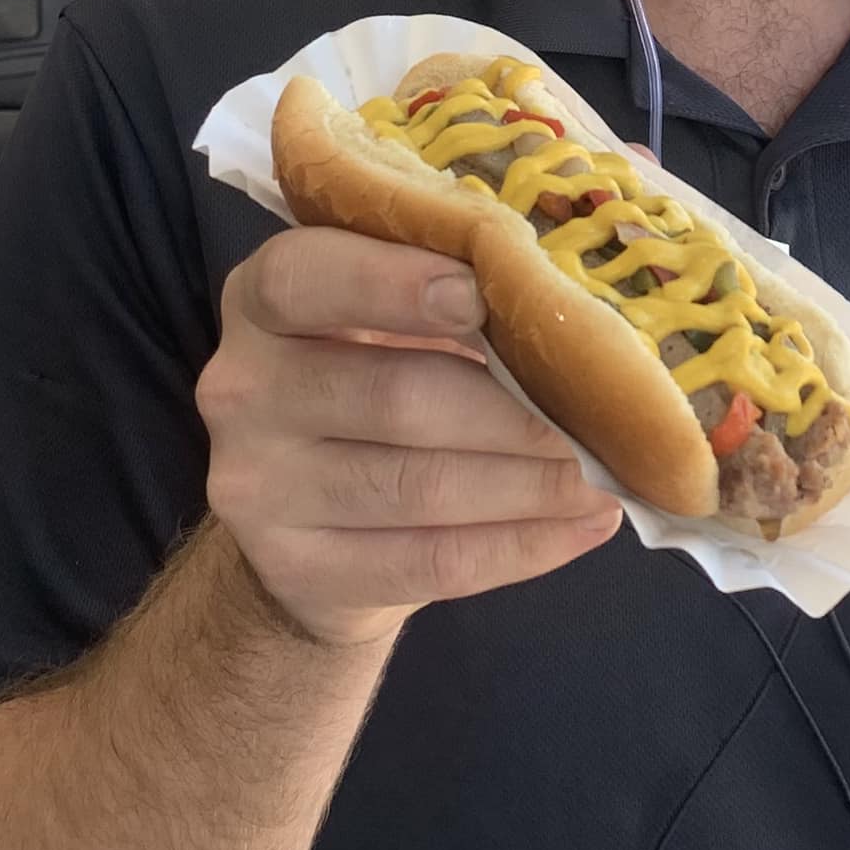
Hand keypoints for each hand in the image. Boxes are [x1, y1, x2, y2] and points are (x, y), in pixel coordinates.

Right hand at [197, 228, 622, 645]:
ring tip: (606, 474)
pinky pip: (430, 562)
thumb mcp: (383, 313)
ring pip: (420, 487)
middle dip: (513, 409)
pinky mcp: (299, 570)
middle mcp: (243, 390)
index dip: (392, 285)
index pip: (304, 279)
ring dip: (531, 483)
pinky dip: (521, 546)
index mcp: (263, 298)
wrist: (307, 519)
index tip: (479, 295)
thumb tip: (559, 303)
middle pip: (394, 396)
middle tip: (597, 414)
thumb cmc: (372, 373)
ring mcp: (258, 489)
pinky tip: (586, 524)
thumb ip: (445, 290)